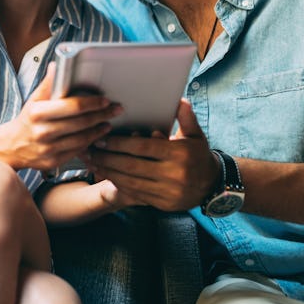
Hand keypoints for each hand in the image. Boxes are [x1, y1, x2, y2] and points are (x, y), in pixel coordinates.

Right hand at [0, 63, 122, 170]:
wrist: (12, 146)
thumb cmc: (27, 120)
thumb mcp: (34, 100)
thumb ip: (48, 84)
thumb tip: (56, 65)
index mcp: (37, 113)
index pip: (72, 106)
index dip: (92, 103)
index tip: (105, 100)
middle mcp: (42, 132)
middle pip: (81, 123)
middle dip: (102, 115)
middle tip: (116, 109)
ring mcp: (48, 149)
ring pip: (82, 139)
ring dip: (98, 130)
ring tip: (107, 122)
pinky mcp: (53, 162)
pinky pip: (77, 151)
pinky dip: (89, 143)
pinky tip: (96, 136)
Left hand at [87, 100, 220, 211]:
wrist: (212, 185)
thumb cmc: (198, 154)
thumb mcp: (196, 134)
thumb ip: (186, 117)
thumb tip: (179, 99)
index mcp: (180, 154)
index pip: (143, 147)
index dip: (119, 143)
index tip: (102, 138)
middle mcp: (174, 175)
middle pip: (132, 166)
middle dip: (108, 158)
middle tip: (91, 149)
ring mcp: (169, 192)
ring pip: (131, 182)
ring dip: (108, 172)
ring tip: (92, 162)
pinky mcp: (164, 204)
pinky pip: (136, 194)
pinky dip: (119, 184)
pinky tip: (106, 175)